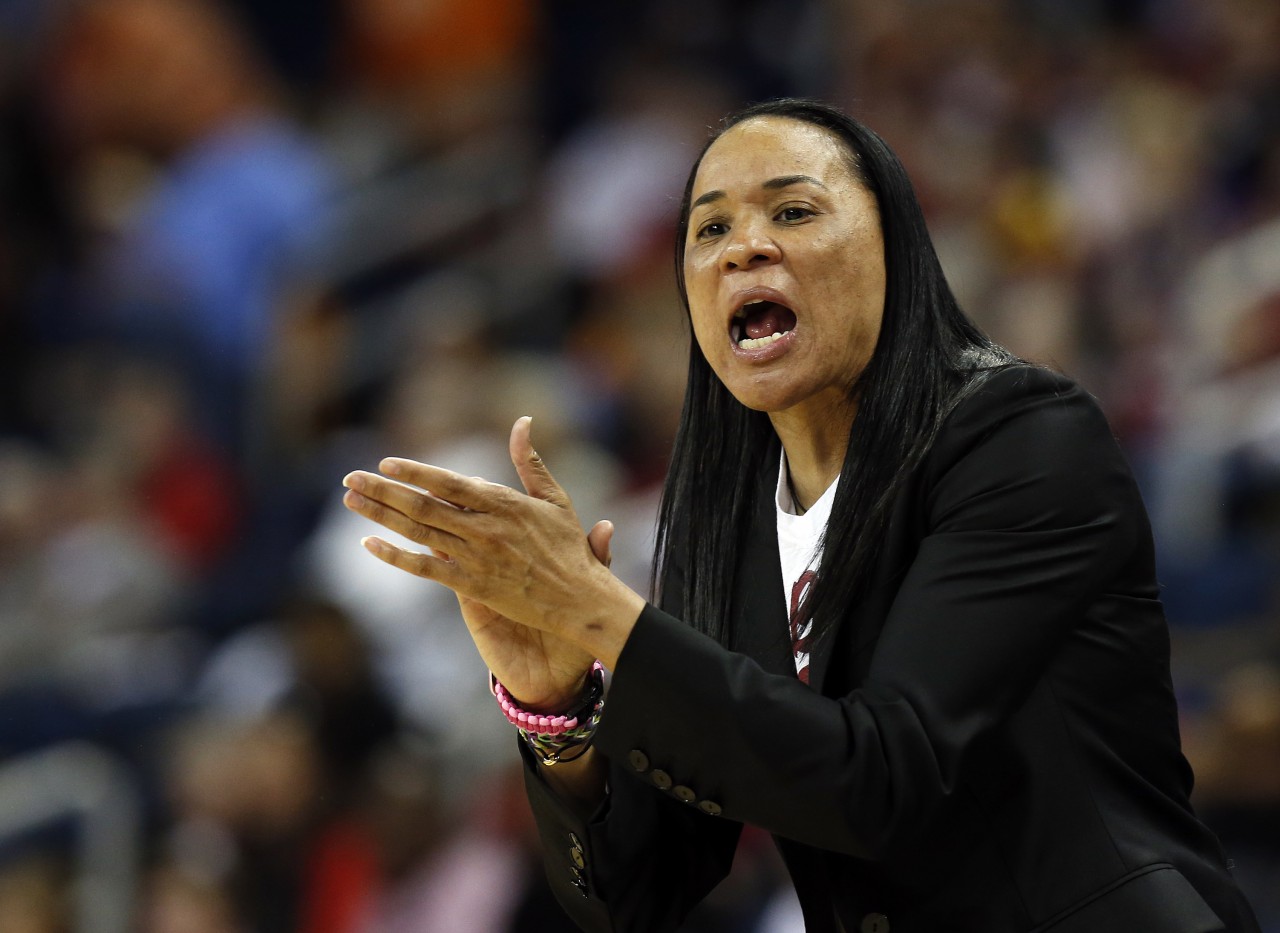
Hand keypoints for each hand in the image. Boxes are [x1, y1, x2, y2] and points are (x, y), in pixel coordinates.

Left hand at [342, 417, 644, 681]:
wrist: (579, 598)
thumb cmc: (569, 547)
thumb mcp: (554, 498)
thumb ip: (530, 461)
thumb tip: (523, 421)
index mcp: (503, 503)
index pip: (449, 482)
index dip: (414, 472)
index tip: (385, 463)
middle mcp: (483, 529)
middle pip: (422, 505)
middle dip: (382, 490)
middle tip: (350, 478)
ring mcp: (474, 558)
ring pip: (417, 533)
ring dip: (380, 516)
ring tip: (351, 501)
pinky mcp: (470, 586)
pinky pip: (424, 569)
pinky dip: (394, 556)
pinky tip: (369, 544)